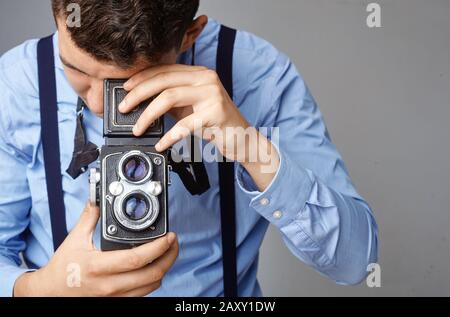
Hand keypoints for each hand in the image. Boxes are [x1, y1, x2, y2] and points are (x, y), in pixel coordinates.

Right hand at [13, 203, 177, 296]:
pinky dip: (152, 280)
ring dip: (164, 268)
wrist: (50, 294)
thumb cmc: (62, 269)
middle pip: (152, 274)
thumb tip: (97, 200)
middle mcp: (110, 285)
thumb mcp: (74, 240)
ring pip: (152, 285)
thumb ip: (89, 218)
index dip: (158, 247)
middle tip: (173, 242)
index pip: (137, 259)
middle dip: (169, 257)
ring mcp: (115, 297)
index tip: (169, 236)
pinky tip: (152, 267)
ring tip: (166, 253)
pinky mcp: (117, 303)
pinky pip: (144, 293)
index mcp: (99, 267)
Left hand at [119, 64, 250, 160]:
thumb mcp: (189, 107)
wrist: (242, 139)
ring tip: (137, 128)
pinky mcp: (216, 113)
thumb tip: (139, 100)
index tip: (125, 89)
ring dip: (148, 114)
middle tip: (123, 107)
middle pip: (164, 81)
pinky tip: (160, 144)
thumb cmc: (214, 124)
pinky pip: (185, 124)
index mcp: (199, 73)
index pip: (165, 70)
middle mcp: (206, 78)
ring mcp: (212, 94)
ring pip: (169, 97)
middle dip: (138, 94)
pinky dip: (169, 136)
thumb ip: (169, 100)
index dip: (141, 78)